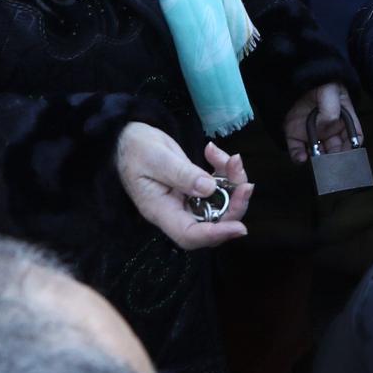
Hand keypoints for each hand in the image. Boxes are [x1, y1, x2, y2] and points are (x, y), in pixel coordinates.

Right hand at [116, 124, 251, 249]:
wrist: (126, 138)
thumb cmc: (134, 148)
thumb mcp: (156, 158)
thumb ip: (182, 174)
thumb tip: (209, 189)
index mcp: (160, 211)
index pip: (190, 234)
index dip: (215, 235)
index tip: (239, 228)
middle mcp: (175, 211)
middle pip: (211, 222)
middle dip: (234, 207)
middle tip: (245, 185)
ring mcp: (186, 200)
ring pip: (219, 203)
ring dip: (233, 183)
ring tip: (232, 159)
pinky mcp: (193, 186)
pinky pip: (217, 185)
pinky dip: (224, 171)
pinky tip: (213, 151)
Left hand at [285, 82, 361, 163]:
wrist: (298, 77)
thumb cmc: (321, 83)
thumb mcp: (331, 91)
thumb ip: (331, 109)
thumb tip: (327, 127)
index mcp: (343, 120)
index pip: (354, 138)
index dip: (353, 148)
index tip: (350, 156)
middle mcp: (329, 130)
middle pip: (336, 150)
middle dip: (336, 160)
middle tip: (334, 168)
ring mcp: (312, 133)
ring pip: (318, 154)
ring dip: (318, 162)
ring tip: (318, 167)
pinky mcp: (295, 135)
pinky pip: (297, 150)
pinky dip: (298, 157)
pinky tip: (301, 158)